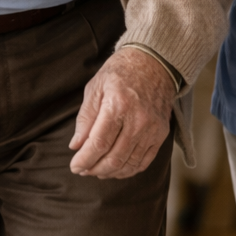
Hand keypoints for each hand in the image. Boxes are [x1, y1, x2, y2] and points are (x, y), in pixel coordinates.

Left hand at [69, 48, 174, 178]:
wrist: (153, 63)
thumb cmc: (120, 73)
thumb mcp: (95, 88)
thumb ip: (85, 119)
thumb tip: (76, 146)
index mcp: (118, 105)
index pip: (99, 143)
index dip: (85, 160)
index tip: (74, 166)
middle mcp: (138, 120)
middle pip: (114, 158)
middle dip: (94, 169)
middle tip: (83, 170)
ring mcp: (152, 129)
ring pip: (129, 164)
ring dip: (110, 172)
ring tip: (96, 171)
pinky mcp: (161, 134)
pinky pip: (144, 161)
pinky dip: (128, 170)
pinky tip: (115, 169)